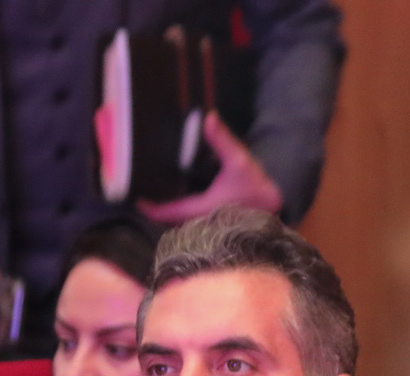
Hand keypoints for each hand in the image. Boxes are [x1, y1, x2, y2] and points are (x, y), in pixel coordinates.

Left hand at [137, 112, 284, 222]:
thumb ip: (222, 141)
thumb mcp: (239, 162)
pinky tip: (173, 191)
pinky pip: (186, 217)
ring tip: (151, 187)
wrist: (276, 206)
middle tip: (139, 186)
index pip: (165, 212)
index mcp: (199, 210)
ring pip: (176, 218)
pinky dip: (177, 206)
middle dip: (153, 205)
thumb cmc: (256, 187)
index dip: (148, 206)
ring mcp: (202, 224)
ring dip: (165, 206)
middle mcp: (197, 221)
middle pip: (166, 217)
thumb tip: (208, 117)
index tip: (133, 196)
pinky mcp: (209, 222)